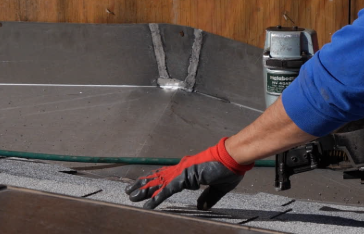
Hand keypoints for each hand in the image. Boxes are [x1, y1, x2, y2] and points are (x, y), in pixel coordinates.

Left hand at [125, 137, 252, 209]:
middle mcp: (182, 169)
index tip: (145, 187)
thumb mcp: (217, 188)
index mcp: (189, 170)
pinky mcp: (186, 177)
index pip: (167, 177)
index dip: (155, 182)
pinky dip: (158, 197)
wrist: (233, 157)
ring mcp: (183, 172)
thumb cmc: (229, 169)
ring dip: (145, 190)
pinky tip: (149, 204)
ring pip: (158, 182)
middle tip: (130, 192)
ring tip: (132, 196)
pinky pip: (168, 189)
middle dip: (143, 185)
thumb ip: (207, 197)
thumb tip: (200, 207)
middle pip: (158, 178)